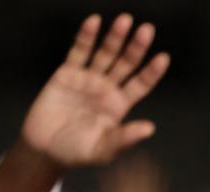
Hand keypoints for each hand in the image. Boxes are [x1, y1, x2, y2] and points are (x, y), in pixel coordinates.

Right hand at [0, 14, 169, 191]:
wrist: (45, 149)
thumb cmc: (77, 153)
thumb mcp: (103, 150)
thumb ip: (124, 138)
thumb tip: (150, 128)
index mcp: (120, 106)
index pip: (140, 84)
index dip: (152, 71)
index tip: (164, 57)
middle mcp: (107, 89)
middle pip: (126, 64)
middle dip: (137, 47)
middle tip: (147, 29)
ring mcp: (88, 79)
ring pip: (105, 54)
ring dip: (115, 37)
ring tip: (125, 20)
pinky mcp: (67, 74)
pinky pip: (79, 51)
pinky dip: (86, 37)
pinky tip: (94, 21)